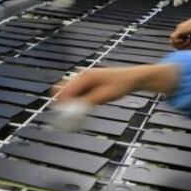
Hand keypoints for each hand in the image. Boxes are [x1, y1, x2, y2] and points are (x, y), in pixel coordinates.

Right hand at [55, 64, 180, 104]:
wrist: (132, 78)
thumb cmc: (120, 85)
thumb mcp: (105, 96)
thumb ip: (88, 102)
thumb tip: (74, 110)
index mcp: (85, 76)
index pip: (66, 90)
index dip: (61, 104)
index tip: (59, 116)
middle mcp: (82, 75)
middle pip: (62, 88)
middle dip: (61, 102)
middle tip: (63, 116)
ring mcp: (84, 77)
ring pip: (68, 90)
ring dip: (68, 101)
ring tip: (72, 114)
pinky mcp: (87, 82)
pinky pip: (75, 91)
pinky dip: (75, 99)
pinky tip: (80, 108)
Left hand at [170, 14, 190, 49]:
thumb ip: (189, 45)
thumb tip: (184, 50)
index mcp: (183, 31)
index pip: (177, 42)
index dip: (182, 47)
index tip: (190, 45)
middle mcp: (179, 30)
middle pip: (173, 43)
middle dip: (180, 47)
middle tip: (188, 44)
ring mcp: (179, 29)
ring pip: (172, 41)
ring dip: (179, 45)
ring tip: (187, 42)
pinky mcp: (180, 29)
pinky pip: (173, 38)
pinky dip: (178, 42)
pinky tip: (186, 39)